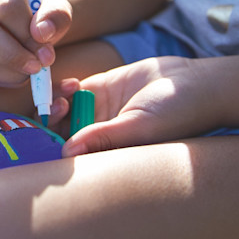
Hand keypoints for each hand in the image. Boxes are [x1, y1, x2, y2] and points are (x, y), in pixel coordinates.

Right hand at [0, 0, 72, 87]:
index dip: (27, 32)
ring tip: (32, 71)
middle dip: (12, 54)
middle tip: (37, 68)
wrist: (29, 24)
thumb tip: (42, 33)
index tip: (46, 51)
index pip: (7, 6)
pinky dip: (2, 77)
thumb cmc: (43, 13)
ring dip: (8, 70)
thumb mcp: (57, 10)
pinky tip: (20, 74)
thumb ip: (55, 16)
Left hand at [60, 55, 218, 156]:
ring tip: (63, 100)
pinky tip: (72, 85)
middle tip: (54, 111)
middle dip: (49, 124)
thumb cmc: (175, 114)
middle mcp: (99, 134)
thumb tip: (67, 151)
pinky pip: (72, 90)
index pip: (71, 156)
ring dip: (54, 104)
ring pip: (62, 111)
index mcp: (107, 153)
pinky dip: (64, 87)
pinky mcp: (101, 88)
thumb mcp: (139, 127)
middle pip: (60, 133)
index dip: (53, 148)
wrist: (195, 83)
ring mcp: (98, 110)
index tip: (43, 137)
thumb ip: (104, 137)